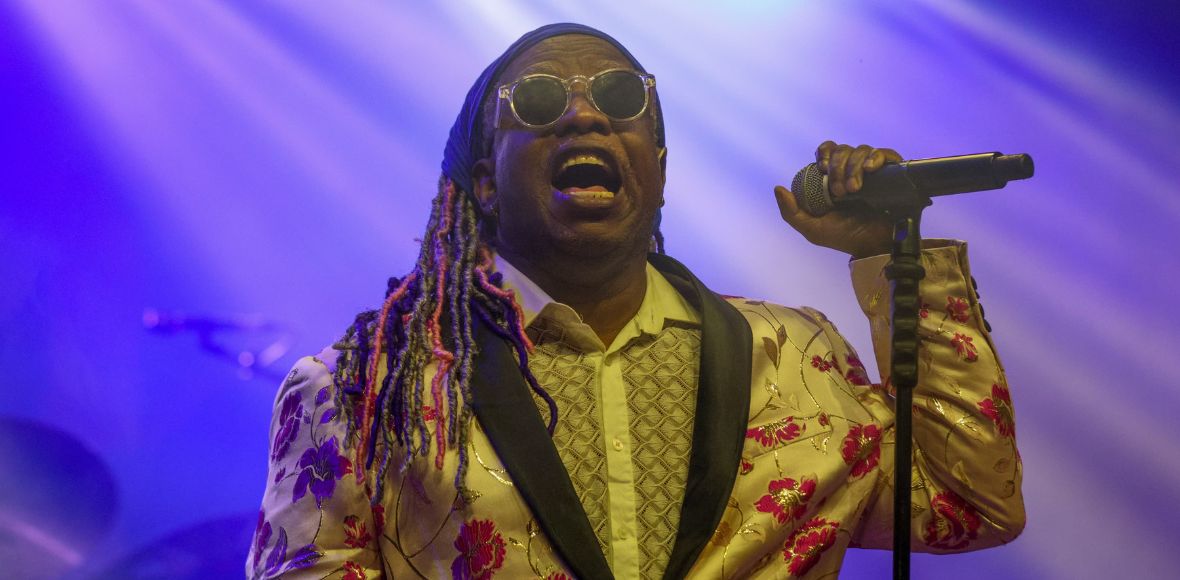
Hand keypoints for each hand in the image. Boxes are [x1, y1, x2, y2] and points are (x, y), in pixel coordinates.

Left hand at [774, 141, 902, 258]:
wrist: (873, 247)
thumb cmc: (843, 238)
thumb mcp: (812, 228)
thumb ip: (791, 213)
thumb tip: (778, 188)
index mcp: (834, 178)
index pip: (828, 151)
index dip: (824, 153)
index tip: (822, 168)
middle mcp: (853, 170)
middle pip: (843, 149)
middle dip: (838, 167)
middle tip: (840, 191)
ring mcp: (873, 171)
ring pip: (862, 150)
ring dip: (854, 167)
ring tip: (854, 190)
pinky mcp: (892, 174)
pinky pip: (885, 154)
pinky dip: (876, 157)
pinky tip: (871, 169)